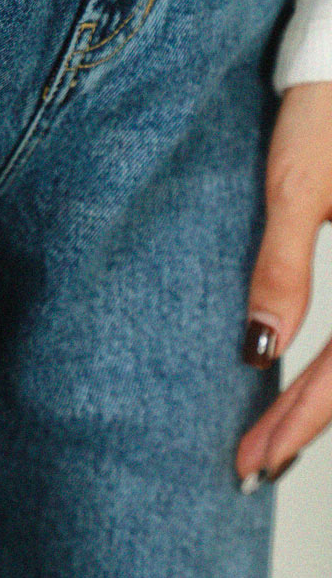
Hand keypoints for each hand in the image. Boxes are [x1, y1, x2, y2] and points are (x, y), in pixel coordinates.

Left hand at [236, 80, 331, 489]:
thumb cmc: (327, 113)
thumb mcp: (298, 187)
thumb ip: (283, 267)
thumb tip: (259, 352)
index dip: (302, 421)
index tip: (254, 462)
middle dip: (308, 423)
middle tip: (253, 464)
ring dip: (325, 401)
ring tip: (275, 435)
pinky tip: (306, 380)